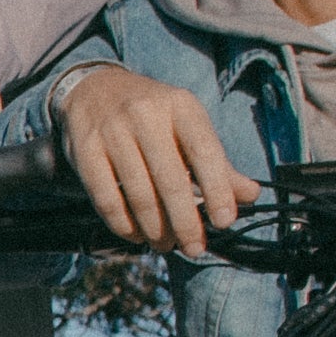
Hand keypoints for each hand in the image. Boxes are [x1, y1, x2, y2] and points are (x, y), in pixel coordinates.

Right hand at [57, 68, 258, 255]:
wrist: (94, 88)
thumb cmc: (152, 115)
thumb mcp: (188, 125)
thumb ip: (217, 162)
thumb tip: (250, 195)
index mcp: (180, 106)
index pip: (205, 151)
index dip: (218, 189)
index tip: (224, 221)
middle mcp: (146, 115)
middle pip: (171, 180)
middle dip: (186, 222)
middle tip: (194, 248)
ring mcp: (113, 132)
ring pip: (139, 193)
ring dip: (155, 228)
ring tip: (165, 244)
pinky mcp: (85, 151)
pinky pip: (106, 197)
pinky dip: (123, 224)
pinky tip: (135, 234)